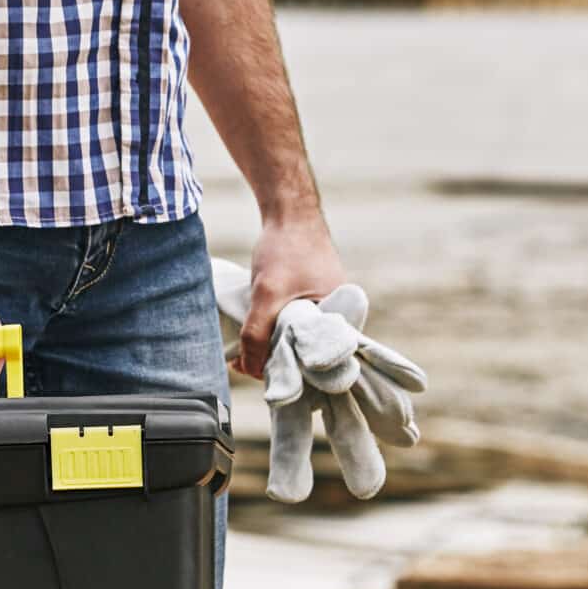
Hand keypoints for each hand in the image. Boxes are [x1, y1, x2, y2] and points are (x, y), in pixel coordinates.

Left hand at [237, 214, 347, 379]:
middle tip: (244, 365)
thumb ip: (258, 332)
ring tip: (245, 352)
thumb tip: (248, 370)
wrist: (289, 210)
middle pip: (305, 354)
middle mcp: (339, 317)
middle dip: (276, 361)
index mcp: (342, 320)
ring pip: (295, 339)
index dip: (290, 374)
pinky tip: (254, 334)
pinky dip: (273, 329)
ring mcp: (325, 308)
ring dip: (271, 345)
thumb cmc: (286, 248)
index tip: (260, 378)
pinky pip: (292, 324)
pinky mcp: (310, 299)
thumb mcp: (267, 293)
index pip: (317, 364)